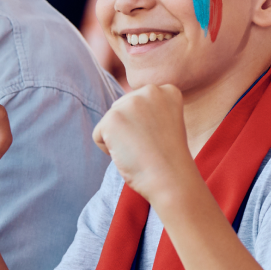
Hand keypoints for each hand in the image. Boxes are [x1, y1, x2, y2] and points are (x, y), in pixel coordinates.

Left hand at [92, 84, 200, 204]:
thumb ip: (150, 111)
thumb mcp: (167, 124)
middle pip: (122, 109)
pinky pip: (98, 135)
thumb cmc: (169, 159)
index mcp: (167, 91)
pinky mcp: (113, 118)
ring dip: (120, 140)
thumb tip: (124, 114)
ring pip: (110, 122)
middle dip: (130, 131)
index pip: (139, 105)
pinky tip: (129, 155)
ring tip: (141, 151)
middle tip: (150, 147)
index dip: (146, 127)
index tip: (161, 139)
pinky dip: (108, 150)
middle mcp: (150, 90)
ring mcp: (131, 102)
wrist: (172, 179)